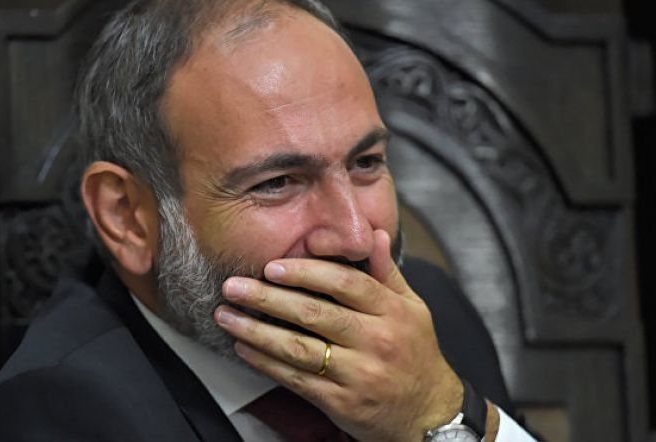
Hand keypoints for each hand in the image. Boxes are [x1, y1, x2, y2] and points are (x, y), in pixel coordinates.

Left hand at [214, 229, 464, 441]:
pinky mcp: (341, 402)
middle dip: (268, 297)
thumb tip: (373, 233)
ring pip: (299, 348)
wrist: (429, 414)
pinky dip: (266, 363)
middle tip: (234, 285)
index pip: (346, 284)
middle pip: (315, 314)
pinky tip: (244, 348)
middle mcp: (375, 341)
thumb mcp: (412, 308)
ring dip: (256, 330)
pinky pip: (296, 379)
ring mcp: (358, 374)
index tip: (272, 266)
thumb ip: (387, 272)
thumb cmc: (416, 354)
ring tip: (226, 315)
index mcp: (391, 312)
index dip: (306, 272)